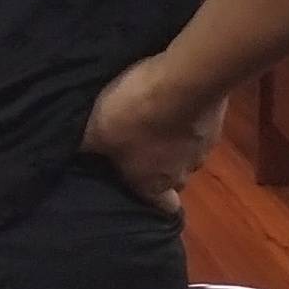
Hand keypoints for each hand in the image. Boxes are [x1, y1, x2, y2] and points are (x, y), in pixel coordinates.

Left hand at [80, 58, 226, 216]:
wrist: (184, 80)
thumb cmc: (134, 115)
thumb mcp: (95, 132)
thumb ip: (87, 146)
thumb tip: (72, 154)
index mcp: (154, 184)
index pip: (163, 207)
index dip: (152, 200)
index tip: (139, 188)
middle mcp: (185, 172)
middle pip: (175, 179)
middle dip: (160, 168)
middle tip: (139, 148)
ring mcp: (205, 147)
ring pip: (188, 152)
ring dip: (174, 140)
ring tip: (156, 119)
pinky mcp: (216, 120)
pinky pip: (198, 125)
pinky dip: (186, 117)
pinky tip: (173, 102)